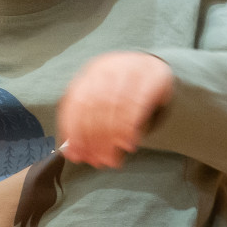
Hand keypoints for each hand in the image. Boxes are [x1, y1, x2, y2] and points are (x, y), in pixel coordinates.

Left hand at [57, 52, 173, 166]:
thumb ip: (86, 125)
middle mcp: (107, 68)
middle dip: (94, 139)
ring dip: (112, 138)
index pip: (75, 103)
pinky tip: (129, 143)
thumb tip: (72, 153)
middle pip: (95, 107)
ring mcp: (130, 69)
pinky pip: (138, 105)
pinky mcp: (152, 76)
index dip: (73, 131)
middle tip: (99, 161)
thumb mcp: (103, 101)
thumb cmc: (124, 90)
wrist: (154, 65)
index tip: (76, 155)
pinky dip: (130, 128)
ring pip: (115, 108)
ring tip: (113, 159)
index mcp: (90, 74)